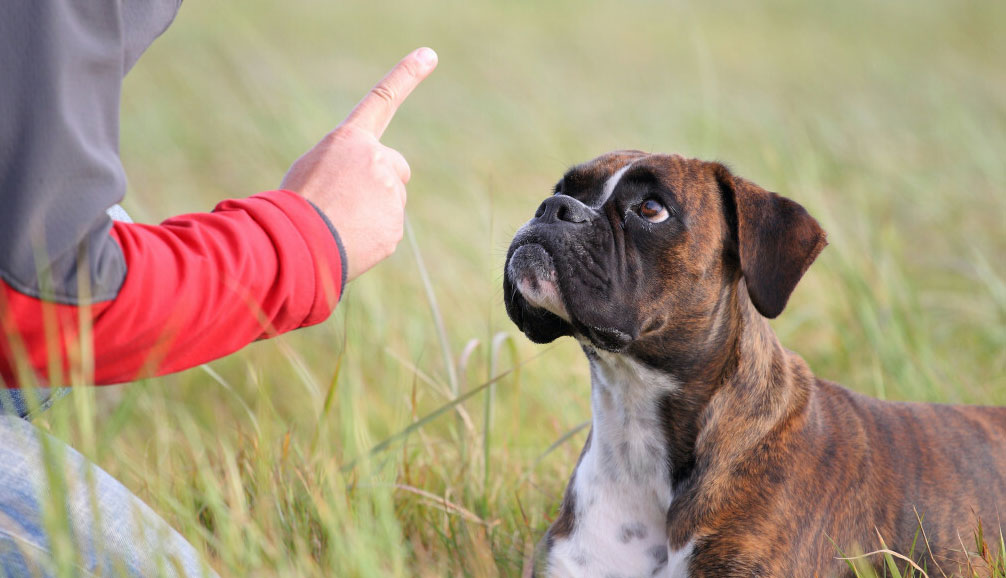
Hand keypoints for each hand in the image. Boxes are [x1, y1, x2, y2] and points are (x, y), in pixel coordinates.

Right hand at [281, 47, 437, 281]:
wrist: (295, 242)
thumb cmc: (294, 204)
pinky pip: (387, 229)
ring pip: (391, 202)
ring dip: (371, 212)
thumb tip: (365, 192)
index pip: (381, 100)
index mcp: (350, 140)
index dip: (406, 75)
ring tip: (340, 222)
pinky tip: (348, 239)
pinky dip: (371, 236)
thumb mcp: (312, 169)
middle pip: (396, 168)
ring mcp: (389, 193)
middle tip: (350, 200)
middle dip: (383, 182)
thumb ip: (346, 166)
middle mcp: (376, 159)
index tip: (429, 55)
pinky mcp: (395, 225)